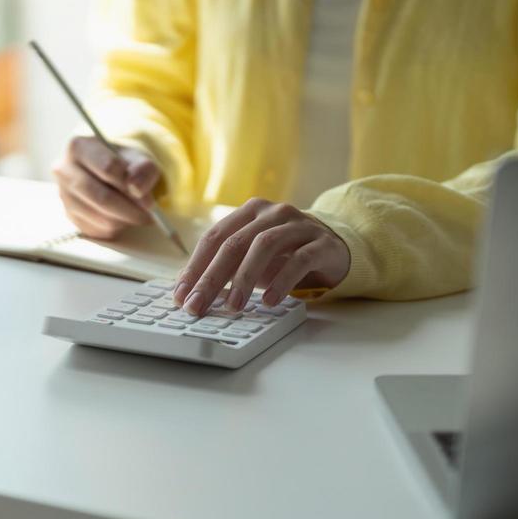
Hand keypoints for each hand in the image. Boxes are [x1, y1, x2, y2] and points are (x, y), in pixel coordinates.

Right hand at [53, 136, 162, 239]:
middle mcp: (64, 171)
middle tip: (148, 212)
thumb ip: (143, 169)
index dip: (131, 183)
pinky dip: (116, 226)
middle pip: (102, 197)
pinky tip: (123, 215)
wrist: (111, 169)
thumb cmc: (124, 160)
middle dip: (130, 209)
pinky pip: (97, 229)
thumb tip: (136, 189)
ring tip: (138, 212)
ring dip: (125, 219)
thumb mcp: (139, 157)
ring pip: (101, 217)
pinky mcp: (70, 216)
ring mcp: (65, 196)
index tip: (146, 193)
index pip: (107, 168)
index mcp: (78, 147)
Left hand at [173, 199, 349, 312]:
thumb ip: (226, 266)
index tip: (181, 295)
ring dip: (244, 278)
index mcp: (249, 212)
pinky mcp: (322, 243)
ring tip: (232, 306)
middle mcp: (272, 213)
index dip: (195, 266)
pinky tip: (269, 301)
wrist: (336, 247)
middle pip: (234, 243)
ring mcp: (298, 225)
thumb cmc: (286, 253)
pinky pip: (299, 260)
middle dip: (211, 277)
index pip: (214, 237)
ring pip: (264, 246)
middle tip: (198, 305)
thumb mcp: (253, 257)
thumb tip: (190, 290)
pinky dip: (282, 281)